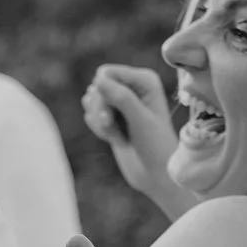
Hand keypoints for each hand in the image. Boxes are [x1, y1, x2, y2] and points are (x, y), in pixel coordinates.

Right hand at [81, 64, 186, 217]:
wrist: (155, 173)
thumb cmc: (155, 146)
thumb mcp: (140, 120)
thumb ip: (121, 97)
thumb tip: (99, 79)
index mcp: (144, 79)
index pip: (106, 73)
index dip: (103, 94)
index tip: (110, 116)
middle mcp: (132, 86)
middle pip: (96, 87)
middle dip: (101, 110)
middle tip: (114, 128)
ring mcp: (121, 100)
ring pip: (91, 100)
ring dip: (100, 122)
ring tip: (119, 136)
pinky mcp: (112, 114)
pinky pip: (90, 114)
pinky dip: (99, 129)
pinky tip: (116, 139)